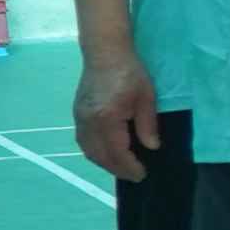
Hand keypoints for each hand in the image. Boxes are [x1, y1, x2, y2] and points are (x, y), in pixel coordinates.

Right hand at [72, 47, 156, 181]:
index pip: (116, 152)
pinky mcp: (77, 114)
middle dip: (116, 169)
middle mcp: (88, 122)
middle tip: (134, 175)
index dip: (129, 166)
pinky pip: (83, 141)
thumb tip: (152, 147)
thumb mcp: (147, 98)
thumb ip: (148, 124)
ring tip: (122, 167)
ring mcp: (79, 118)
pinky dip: (95, 152)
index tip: (142, 175)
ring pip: (88, 150)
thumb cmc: (130, 72)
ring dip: (104, 162)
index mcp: (106, 118)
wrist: (104, 53)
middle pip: (99, 155)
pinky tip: (108, 152)